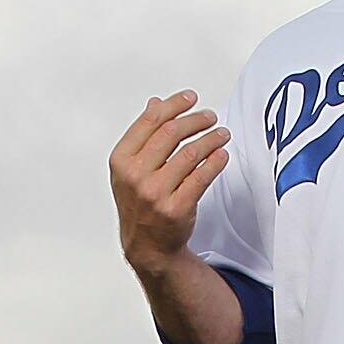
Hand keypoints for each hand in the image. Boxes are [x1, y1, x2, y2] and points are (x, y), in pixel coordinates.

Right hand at [110, 91, 231, 276]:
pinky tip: (222, 154)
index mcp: (121, 161)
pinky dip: (216, 161)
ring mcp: (155, 193)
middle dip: (196, 120)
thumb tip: (156, 103)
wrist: (147, 246)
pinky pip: (202, 177)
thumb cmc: (140, 203)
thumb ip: (143, 137)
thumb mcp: (130, 169)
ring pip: (190, 154)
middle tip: (210, 116)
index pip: (151, 122)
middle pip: (171, 134)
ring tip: (222, 133)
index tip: (191, 98)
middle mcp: (135, 176)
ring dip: (211, 138)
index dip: (174, 105)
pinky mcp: (176, 208)